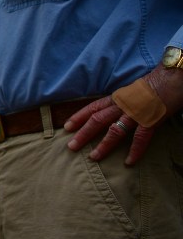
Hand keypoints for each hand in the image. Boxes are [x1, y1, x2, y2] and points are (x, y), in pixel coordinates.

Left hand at [65, 66, 182, 165]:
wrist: (173, 76)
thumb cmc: (156, 83)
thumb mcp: (133, 91)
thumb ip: (123, 102)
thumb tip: (115, 111)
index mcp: (118, 97)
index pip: (93, 107)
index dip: (78, 117)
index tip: (66, 127)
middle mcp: (123, 105)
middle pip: (97, 120)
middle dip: (83, 134)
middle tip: (71, 147)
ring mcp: (136, 113)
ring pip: (114, 131)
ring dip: (103, 145)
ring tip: (93, 157)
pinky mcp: (151, 119)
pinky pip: (141, 137)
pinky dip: (135, 151)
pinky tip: (128, 162)